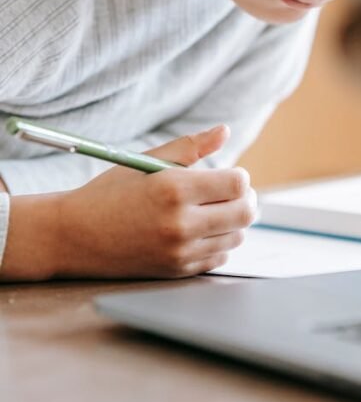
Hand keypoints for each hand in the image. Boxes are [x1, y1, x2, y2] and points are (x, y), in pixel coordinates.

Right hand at [55, 125, 256, 277]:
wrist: (74, 235)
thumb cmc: (110, 192)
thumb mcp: (147, 161)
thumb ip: (191, 146)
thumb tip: (224, 131)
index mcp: (174, 188)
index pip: (237, 183)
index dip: (239, 177)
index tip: (229, 174)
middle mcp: (180, 222)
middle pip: (244, 212)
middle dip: (244, 199)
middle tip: (232, 192)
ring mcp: (179, 251)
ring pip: (236, 236)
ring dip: (233, 222)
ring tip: (215, 210)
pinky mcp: (176, 271)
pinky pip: (219, 257)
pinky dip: (219, 242)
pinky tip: (203, 231)